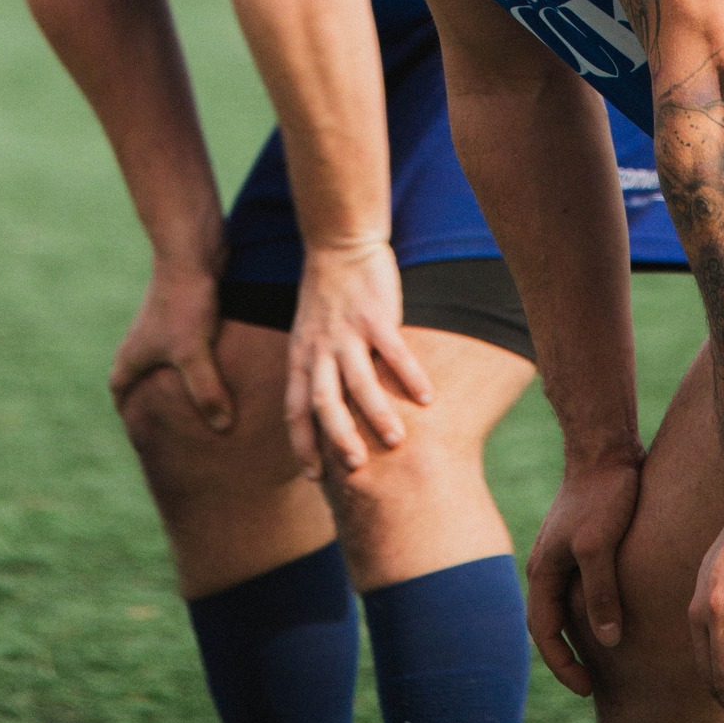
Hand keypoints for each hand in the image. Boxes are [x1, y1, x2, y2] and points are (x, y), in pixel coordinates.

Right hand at [108, 259, 233, 433]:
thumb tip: (222, 427)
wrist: (192, 251)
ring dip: (172, 373)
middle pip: (138, 372)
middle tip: (168, 417)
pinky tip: (216, 361)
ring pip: (162, 355)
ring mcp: (162, 322)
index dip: (126, 409)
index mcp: (133, 354)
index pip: (119, 388)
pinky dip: (193, 354)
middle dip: (149, 394)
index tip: (138, 428)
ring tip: (194, 393)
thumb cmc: (184, 302)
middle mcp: (142, 338)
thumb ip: (206, 391)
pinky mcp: (183, 309)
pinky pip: (183, 339)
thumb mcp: (195, 353)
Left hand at [284, 240, 432, 477]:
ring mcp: (347, 332)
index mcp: (301, 357)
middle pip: (323, 402)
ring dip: (378, 414)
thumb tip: (327, 415)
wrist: (338, 243)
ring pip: (359, 382)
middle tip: (355, 468)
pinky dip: (410, 376)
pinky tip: (428, 398)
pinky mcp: (375, 315)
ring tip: (397, 441)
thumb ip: (316, 371)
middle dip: (338, 438)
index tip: (315, 478)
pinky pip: (394, 352)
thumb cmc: (327, 296)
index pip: (295, 410)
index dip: (303, 445)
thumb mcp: (308, 336)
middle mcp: (320, 349)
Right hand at [525, 449, 644, 696]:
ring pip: (564, 604)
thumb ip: (601, 594)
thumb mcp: (599, 546)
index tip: (587, 687)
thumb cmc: (601, 494)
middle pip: (548, 622)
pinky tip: (613, 614)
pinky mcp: (582, 541)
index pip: (543, 632)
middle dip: (565, 655)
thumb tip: (608, 640)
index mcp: (543, 570)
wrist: (604, 448)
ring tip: (602, 656)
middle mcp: (547, 564)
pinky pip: (579, 586)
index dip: (562, 664)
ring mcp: (563, 551)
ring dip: (577, 633)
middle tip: (591, 682)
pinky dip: (589, 609)